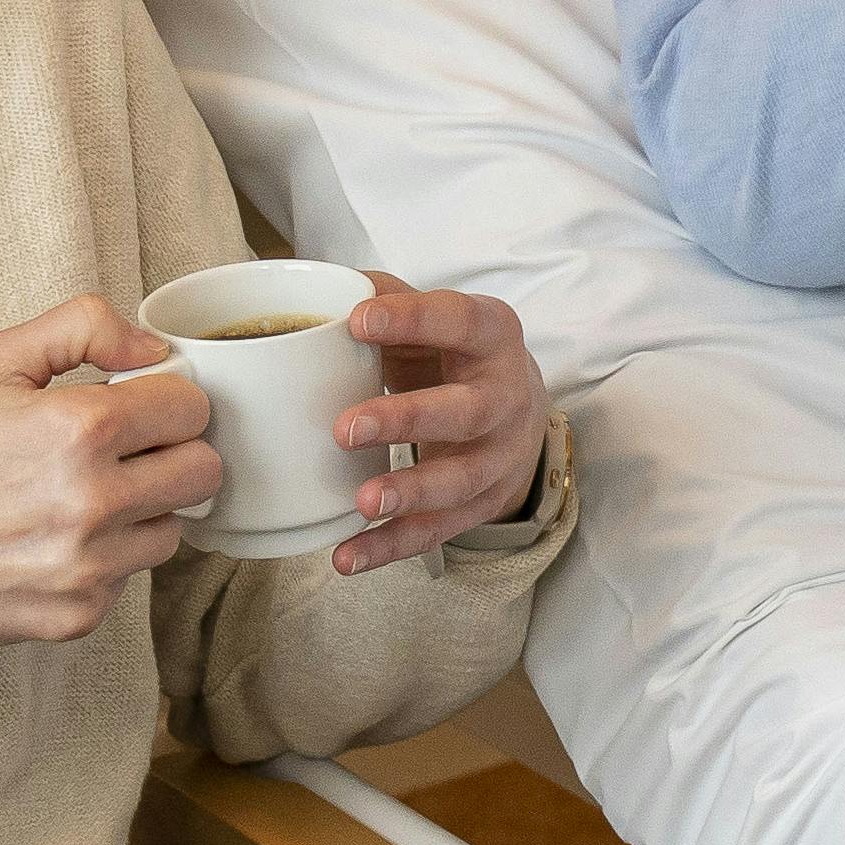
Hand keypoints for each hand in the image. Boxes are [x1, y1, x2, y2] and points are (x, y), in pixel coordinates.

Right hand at [0, 296, 220, 697]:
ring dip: (144, 510)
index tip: (138, 405)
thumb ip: (82, 328)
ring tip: (78, 497)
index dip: (166, 399)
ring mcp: (89, 568)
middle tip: (124, 449)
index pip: (192, 407)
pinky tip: (51, 541)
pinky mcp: (78, 617)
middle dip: (172, 452)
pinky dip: (105, 558)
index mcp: (79, 428)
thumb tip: (153, 350)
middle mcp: (94, 502)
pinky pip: (130, 578)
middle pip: (205, 471)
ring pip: (175, 528)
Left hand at [328, 275, 549, 573]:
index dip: (412, 320)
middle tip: (345, 428)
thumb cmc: (456, 355)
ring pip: (461, 480)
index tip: (356, 322)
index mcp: (493, 334)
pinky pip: (439, 530)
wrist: (519, 410)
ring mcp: (501, 456)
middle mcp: (507, 395)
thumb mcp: (436, 317)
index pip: (458, 321)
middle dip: (408, 420)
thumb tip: (325, 287)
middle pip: (467, 411)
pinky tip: (348, 556)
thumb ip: (387, 296)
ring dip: (411, 492)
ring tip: (362, 502)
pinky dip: (392, 547)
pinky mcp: (485, 503)